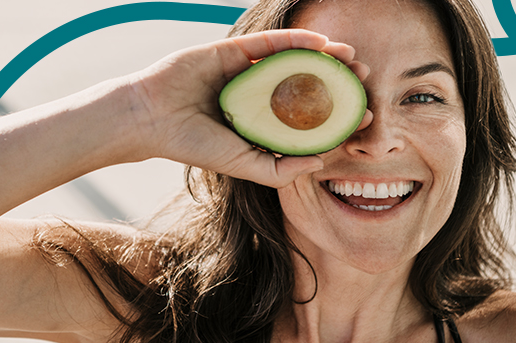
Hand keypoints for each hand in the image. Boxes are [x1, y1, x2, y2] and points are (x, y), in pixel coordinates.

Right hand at [127, 29, 369, 187]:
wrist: (150, 119)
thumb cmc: (194, 146)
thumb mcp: (244, 165)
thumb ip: (280, 169)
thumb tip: (321, 163)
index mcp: (262, 122)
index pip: (308, 118)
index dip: (338, 116)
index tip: (365, 115)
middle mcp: (259, 95)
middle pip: (306, 85)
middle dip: (338, 83)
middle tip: (365, 81)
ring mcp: (247, 71)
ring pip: (293, 61)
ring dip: (324, 58)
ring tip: (352, 59)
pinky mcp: (234, 50)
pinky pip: (270, 43)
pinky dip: (296, 41)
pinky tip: (321, 42)